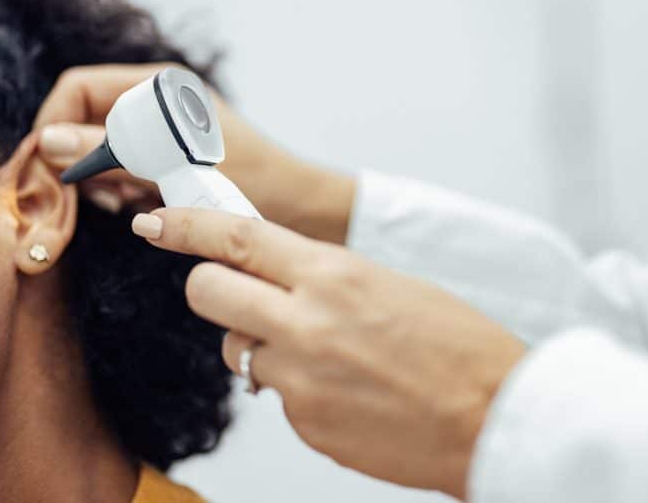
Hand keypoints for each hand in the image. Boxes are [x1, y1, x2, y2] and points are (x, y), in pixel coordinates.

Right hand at [32, 63, 354, 241]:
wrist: (303, 208)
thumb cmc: (256, 181)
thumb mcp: (178, 168)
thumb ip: (112, 152)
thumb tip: (49, 142)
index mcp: (161, 86)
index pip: (79, 87)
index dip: (55, 124)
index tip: (47, 167)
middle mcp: (157, 101)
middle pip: (84, 118)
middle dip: (81, 159)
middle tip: (100, 198)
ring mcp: (163, 129)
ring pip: (101, 149)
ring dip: (104, 180)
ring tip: (127, 204)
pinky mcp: (169, 157)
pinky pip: (125, 169)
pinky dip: (123, 189)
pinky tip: (142, 208)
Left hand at [130, 207, 526, 499]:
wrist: (492, 415)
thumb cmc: (456, 344)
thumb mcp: (388, 284)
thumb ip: (321, 278)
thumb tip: (272, 278)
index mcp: (333, 274)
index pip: (236, 238)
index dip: (185, 226)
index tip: (155, 222)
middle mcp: (307, 322)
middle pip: (208, 293)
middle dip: (211, 290)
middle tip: (233, 295)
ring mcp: (301, 379)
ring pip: (238, 351)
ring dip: (263, 347)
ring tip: (325, 355)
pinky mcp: (305, 425)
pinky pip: (277, 396)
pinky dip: (299, 390)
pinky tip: (346, 391)